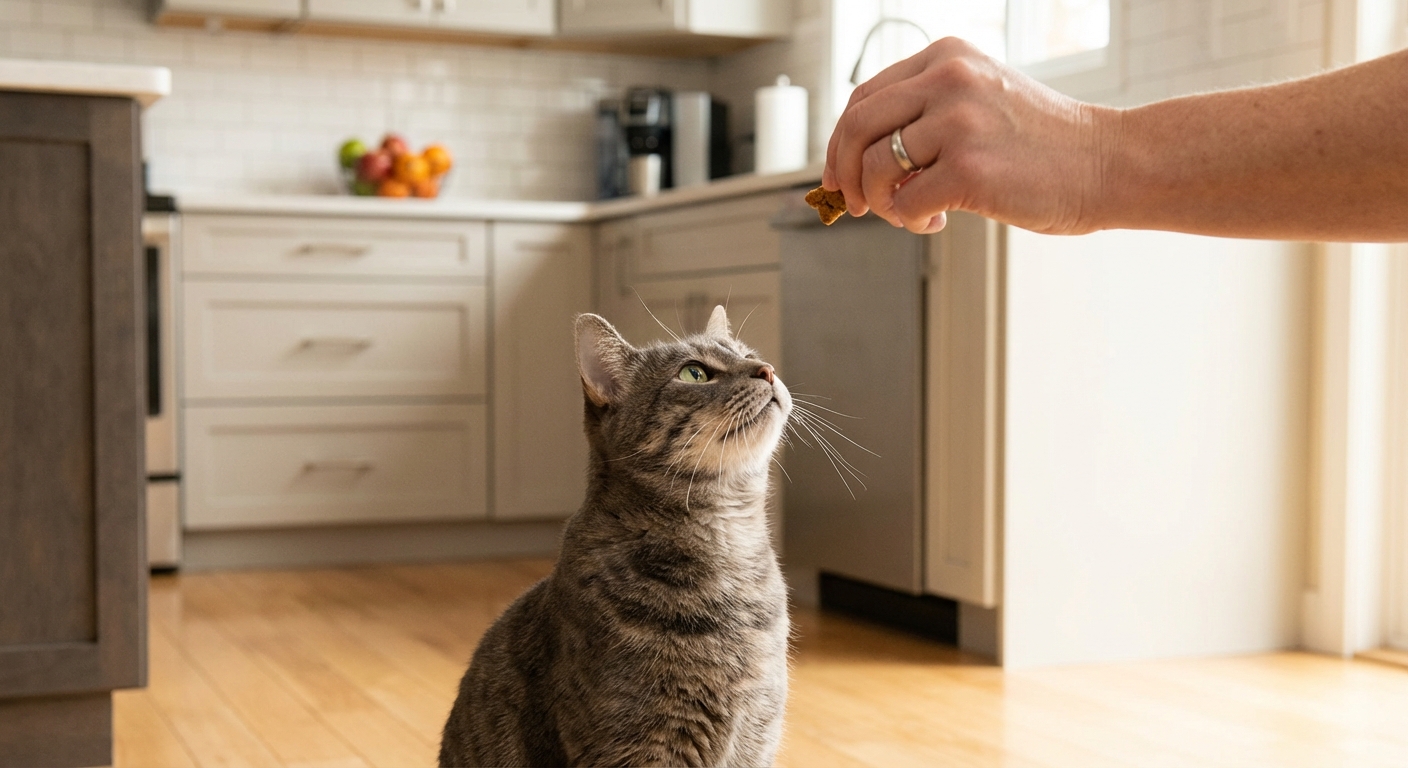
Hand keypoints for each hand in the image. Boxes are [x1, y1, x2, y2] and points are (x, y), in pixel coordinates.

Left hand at [823, 37, 1116, 234]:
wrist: (1108, 163)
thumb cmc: (1043, 144)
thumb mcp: (980, 100)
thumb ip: (925, 112)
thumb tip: (857, 158)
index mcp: (947, 57)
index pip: (863, 98)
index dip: (840, 143)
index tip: (838, 175)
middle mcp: (949, 79)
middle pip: (856, 128)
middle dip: (844, 174)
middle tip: (855, 204)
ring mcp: (959, 123)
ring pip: (876, 168)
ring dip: (882, 203)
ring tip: (910, 214)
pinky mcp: (969, 170)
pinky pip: (906, 204)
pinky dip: (910, 222)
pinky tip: (936, 222)